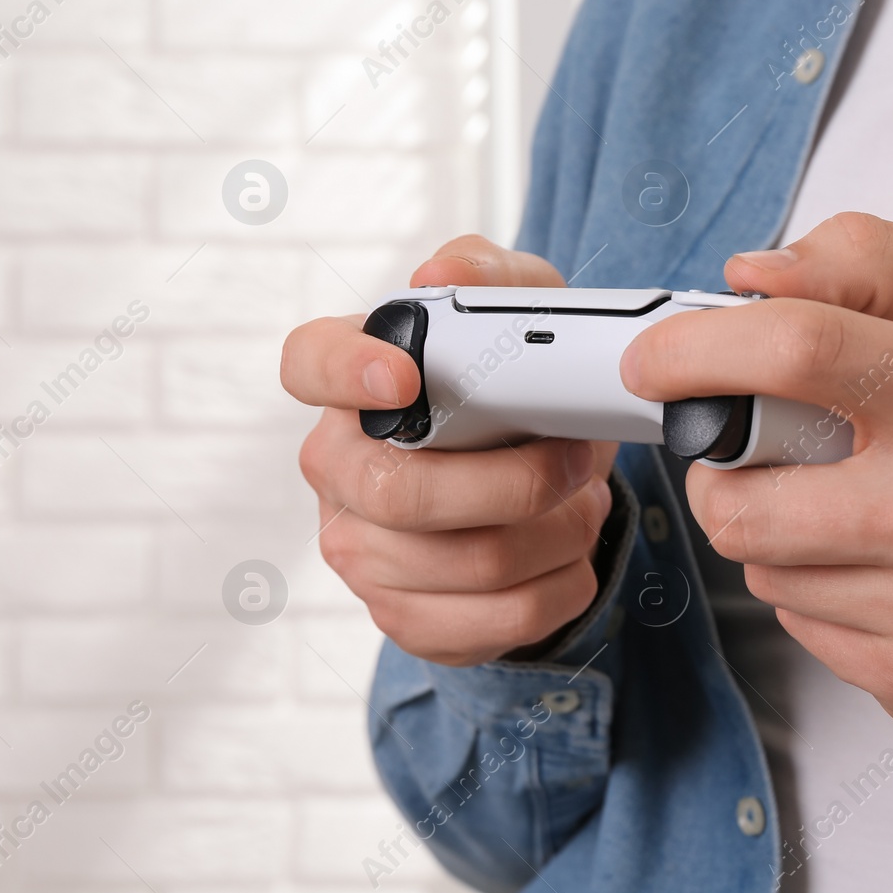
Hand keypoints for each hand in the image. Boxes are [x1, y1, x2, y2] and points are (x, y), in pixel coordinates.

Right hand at [282, 236, 618, 666]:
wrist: (534, 480)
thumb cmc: (512, 387)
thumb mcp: (519, 311)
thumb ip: (488, 274)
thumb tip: (442, 270)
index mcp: (348, 384)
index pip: (308, 365)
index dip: (346, 372)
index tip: (404, 377)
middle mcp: (337, 472)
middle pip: (400, 494)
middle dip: (513, 482)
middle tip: (573, 459)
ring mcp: (362, 554)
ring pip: (469, 564)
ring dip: (558, 533)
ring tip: (583, 502)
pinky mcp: (406, 618)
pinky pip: (496, 621)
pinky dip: (560, 587)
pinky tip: (570, 554)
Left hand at [622, 213, 892, 724]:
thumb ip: (868, 260)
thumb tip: (750, 278)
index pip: (798, 352)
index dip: (698, 350)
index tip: (654, 359)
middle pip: (741, 501)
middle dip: (721, 470)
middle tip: (764, 450)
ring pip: (760, 567)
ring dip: (777, 530)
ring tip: (852, 505)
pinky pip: (796, 625)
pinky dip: (815, 589)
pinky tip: (878, 566)